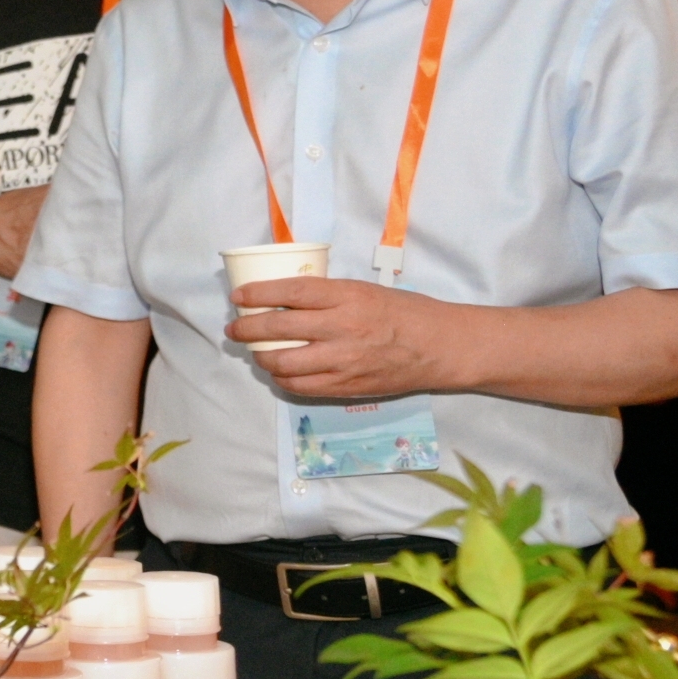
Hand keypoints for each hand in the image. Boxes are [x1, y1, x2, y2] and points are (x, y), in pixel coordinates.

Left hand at [229, 276, 459, 401]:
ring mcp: (344, 361)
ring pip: (283, 363)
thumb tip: (284, 299)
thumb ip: (328, 296)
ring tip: (256, 352)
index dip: (258, 294)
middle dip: (246, 329)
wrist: (442, 346)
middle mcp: (343, 328)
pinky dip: (284, 379)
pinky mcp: (348, 386)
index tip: (238, 297)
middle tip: (235, 329)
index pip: (291, 292)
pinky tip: (281, 372)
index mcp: (348, 297)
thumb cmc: (404, 312)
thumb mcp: (365, 291)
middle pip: (278, 329)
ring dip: (261, 358)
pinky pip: (301, 386)